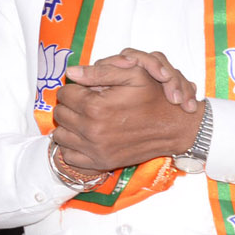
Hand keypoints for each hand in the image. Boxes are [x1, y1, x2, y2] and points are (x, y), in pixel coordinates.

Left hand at [55, 55, 202, 173]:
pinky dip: (72, 146)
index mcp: (95, 107)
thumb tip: (70, 72)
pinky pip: (69, 155)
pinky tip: (84, 137)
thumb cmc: (155, 98)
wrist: (174, 128)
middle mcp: (91, 130)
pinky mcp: (100, 162)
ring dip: (69, 126)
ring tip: (84, 119)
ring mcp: (95, 149)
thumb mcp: (134, 75)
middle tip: (85, 104)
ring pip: (60, 135)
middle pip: (60, 114)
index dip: (74, 89)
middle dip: (70, 106)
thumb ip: (99, 71)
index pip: (64, 94)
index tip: (85, 91)